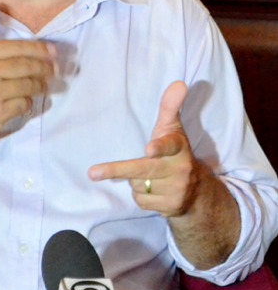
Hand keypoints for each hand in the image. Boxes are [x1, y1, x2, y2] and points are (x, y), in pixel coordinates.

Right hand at [0, 6, 55, 147]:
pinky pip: (22, 105)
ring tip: (44, 84)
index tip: (52, 51)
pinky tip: (26, 101)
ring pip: (28, 86)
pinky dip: (27, 103)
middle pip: (26, 66)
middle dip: (44, 67)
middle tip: (55, 68)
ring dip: (39, 85)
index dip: (38, 49)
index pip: (16, 47)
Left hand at [88, 81, 202, 217]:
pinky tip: (151, 190)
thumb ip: (170, 107)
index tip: (149, 150)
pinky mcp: (170, 207)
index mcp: (179, 147)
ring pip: (138, 185)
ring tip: (147, 176)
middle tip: (93, 172)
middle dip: (117, 170)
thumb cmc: (176, 152)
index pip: (169, 145)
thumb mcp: (173, 129)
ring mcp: (176, 189)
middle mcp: (180, 168)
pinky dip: (140, 196)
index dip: (159, 147)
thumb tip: (179, 83)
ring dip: (134, 181)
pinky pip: (141, 200)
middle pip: (142, 169)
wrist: (197, 191)